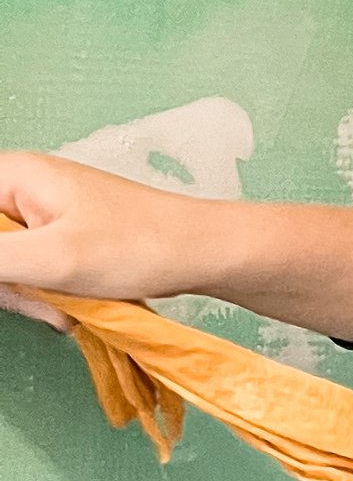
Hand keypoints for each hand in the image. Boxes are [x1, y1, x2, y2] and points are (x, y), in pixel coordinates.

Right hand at [0, 152, 219, 329]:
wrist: (205, 254)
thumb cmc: (140, 246)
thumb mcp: (49, 259)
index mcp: (12, 176)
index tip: (9, 276)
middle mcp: (22, 189)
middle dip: (7, 284)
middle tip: (41, 296)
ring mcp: (41, 216)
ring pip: (1, 266)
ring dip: (28, 296)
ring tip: (67, 303)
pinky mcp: (59, 240)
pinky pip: (28, 273)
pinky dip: (46, 296)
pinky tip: (74, 305)